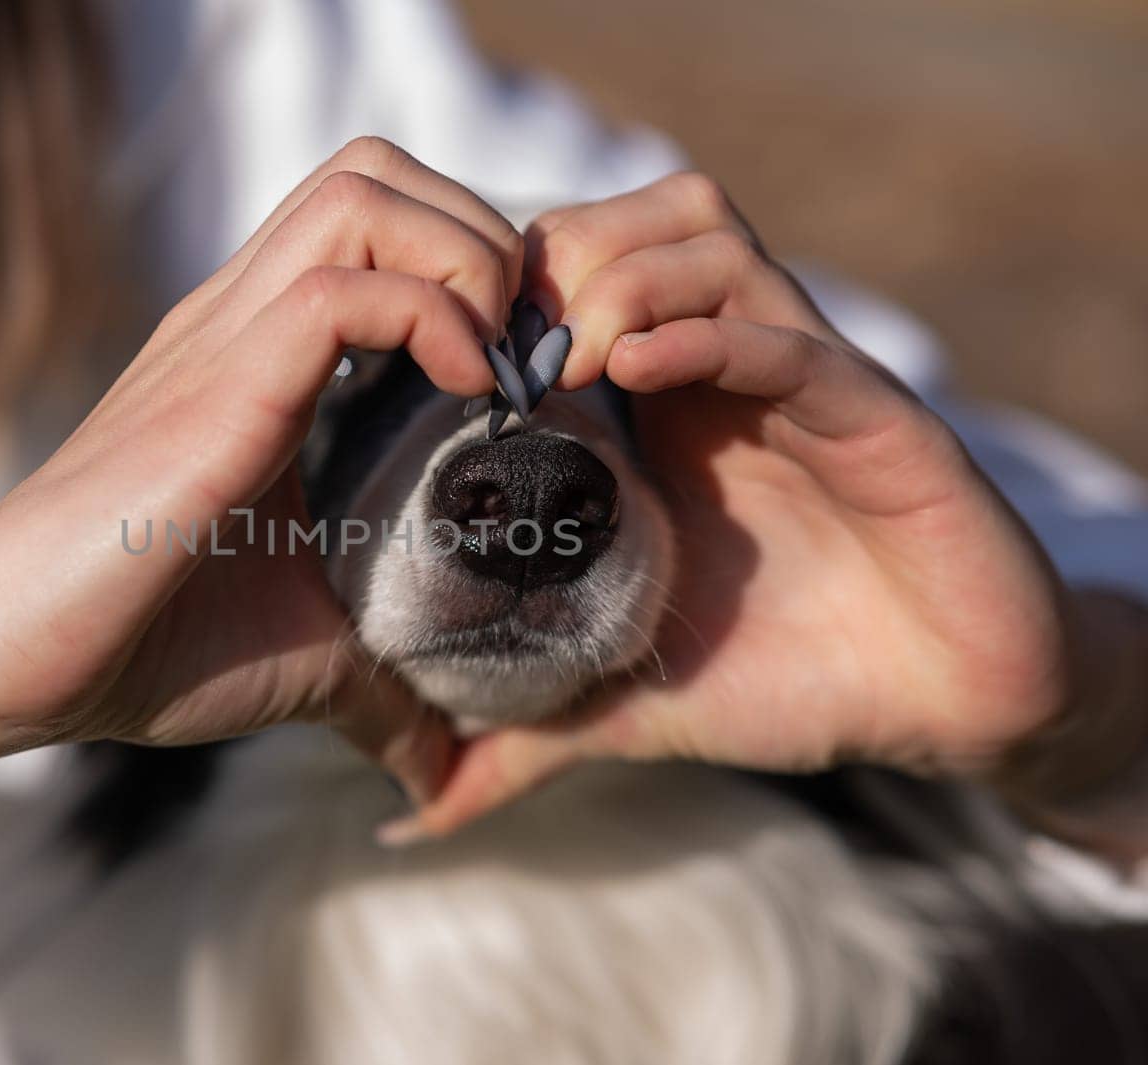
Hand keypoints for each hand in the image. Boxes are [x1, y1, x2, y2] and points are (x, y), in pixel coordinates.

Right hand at [0, 138, 528, 876]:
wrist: (6, 661)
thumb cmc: (142, 649)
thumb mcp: (305, 659)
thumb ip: (381, 689)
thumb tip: (440, 772)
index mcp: (265, 356)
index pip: (383, 222)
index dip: (478, 267)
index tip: (525, 373)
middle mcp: (245, 318)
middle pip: (381, 168)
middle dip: (482, 233)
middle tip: (517, 349)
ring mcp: (225, 337)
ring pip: (366, 190)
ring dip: (465, 255)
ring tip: (492, 364)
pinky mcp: (215, 381)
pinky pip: (343, 288)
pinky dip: (433, 316)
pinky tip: (463, 397)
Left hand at [408, 171, 1097, 837]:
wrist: (940, 707)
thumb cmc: (787, 677)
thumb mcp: (628, 700)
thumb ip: (527, 731)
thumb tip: (419, 811)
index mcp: (670, 408)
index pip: (582, 272)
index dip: (506, 292)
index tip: (447, 361)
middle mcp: (732, 369)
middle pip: (641, 219)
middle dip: (561, 258)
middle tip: (507, 347)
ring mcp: (805, 379)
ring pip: (711, 239)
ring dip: (626, 278)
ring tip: (574, 359)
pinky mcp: (877, 415)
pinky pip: (792, 336)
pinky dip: (714, 333)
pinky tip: (641, 368)